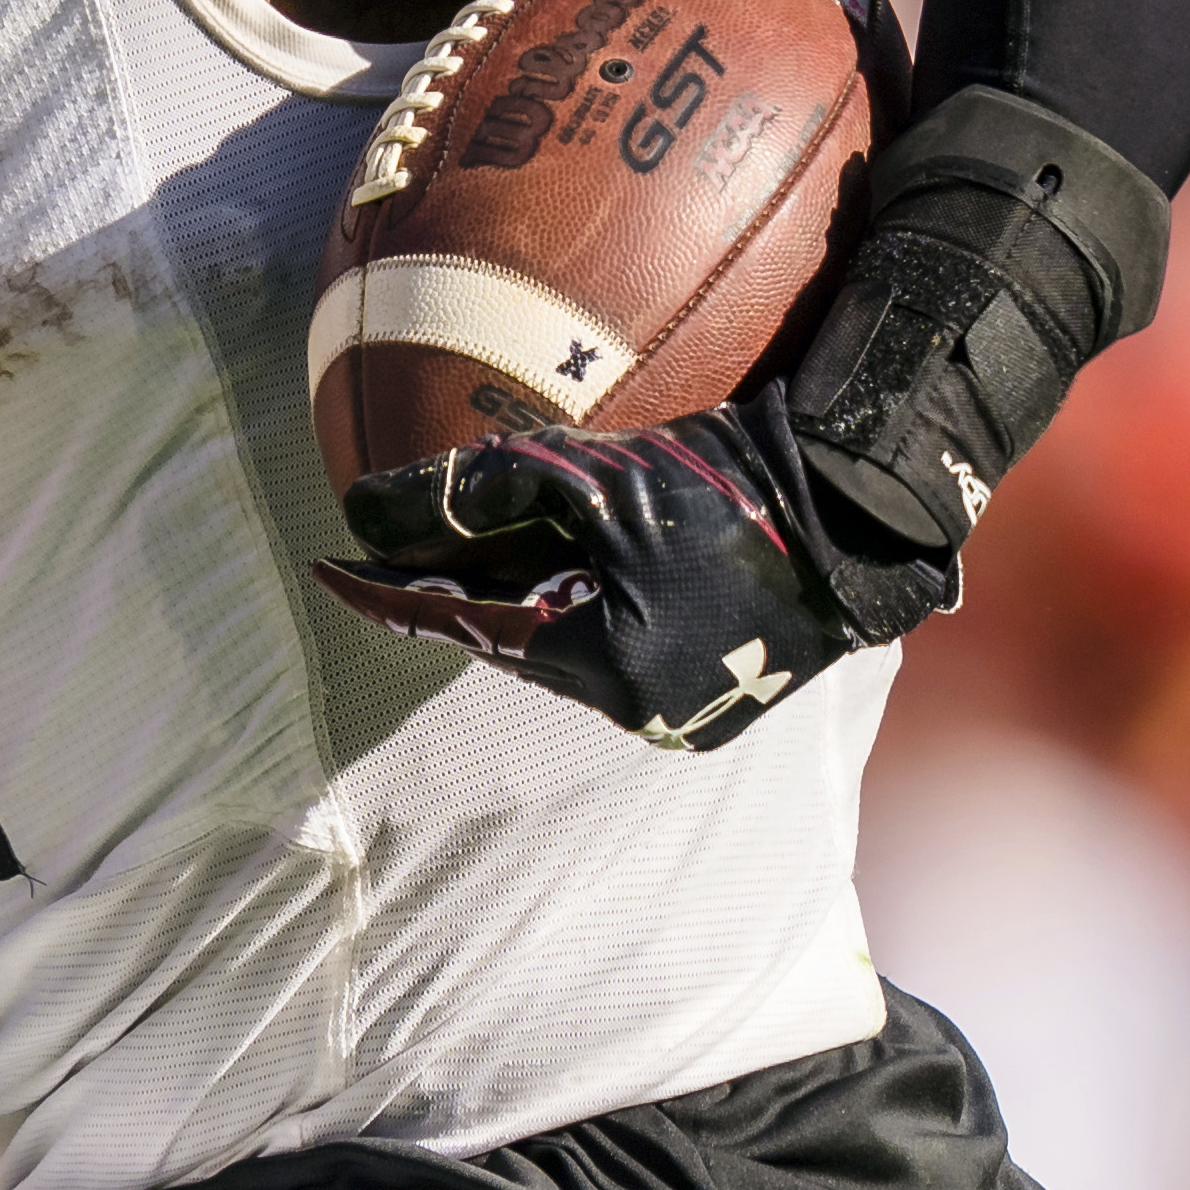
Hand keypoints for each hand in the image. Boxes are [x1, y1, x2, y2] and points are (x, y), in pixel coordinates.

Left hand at [317, 388, 956, 752]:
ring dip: (525, 594)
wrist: (864, 505)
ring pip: (565, 643)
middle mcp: (641, 710)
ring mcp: (685, 710)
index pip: (463, 625)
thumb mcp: (589, 479)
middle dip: (458, 590)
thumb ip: (473, 496)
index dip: (389, 593)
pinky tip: (571, 558)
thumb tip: (362, 513)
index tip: (325, 569)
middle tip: (397, 543)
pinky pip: (617, 645)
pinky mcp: (717, 691)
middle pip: (513, 639)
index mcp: (605, 669)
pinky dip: (582, 602)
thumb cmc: (727, 487)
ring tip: (487, 543)